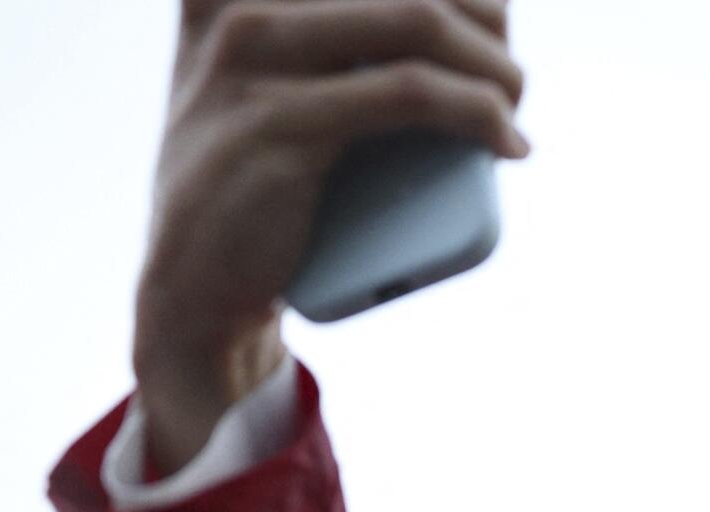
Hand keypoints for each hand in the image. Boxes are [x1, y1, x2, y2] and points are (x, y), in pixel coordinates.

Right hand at [134, 0, 528, 471]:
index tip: (494, 23)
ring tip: (514, 108)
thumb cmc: (262, 179)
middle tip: (510, 77)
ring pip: (416, 21)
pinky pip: (408, 93)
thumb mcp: (270, 81)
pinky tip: (506, 140)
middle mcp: (236, 0)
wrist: (195, 284)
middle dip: (485, 18)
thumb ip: (325, 39)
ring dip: (494, 65)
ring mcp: (251, 55)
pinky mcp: (278, 123)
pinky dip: (477, 111)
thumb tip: (465, 24)